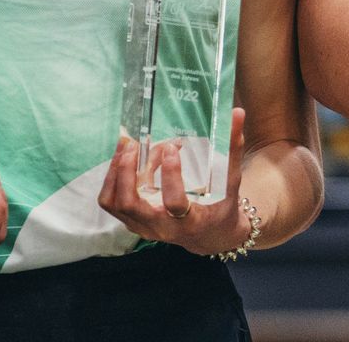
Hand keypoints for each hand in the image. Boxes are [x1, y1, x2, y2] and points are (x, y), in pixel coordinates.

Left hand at [97, 108, 252, 256]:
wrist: (209, 235)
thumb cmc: (221, 205)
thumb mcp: (231, 180)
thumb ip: (232, 147)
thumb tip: (237, 113)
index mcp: (190, 220)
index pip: (174, 203)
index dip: (170, 175)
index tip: (171, 147)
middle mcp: (162, 228)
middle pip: (130, 205)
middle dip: (126, 173)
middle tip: (134, 145)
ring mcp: (144, 227)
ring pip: (115, 204)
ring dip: (115, 173)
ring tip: (126, 147)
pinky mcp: (133, 222)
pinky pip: (112, 202)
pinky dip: (112, 178)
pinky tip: (123, 157)